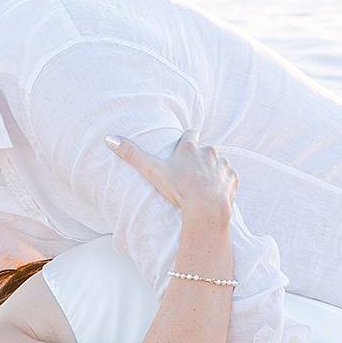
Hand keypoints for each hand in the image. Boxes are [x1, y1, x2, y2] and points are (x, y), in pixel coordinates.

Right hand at [107, 130, 238, 224]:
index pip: (190, 134)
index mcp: (190, 148)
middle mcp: (209, 152)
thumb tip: (109, 138)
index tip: (182, 149)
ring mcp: (223, 165)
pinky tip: (215, 194)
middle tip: (190, 176)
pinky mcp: (233, 179)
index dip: (187, 140)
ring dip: (212, 172)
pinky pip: (229, 178)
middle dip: (199, 160)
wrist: (207, 208)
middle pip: (205, 151)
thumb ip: (132, 155)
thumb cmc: (179, 189)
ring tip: (203, 187)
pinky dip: (224, 184)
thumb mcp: (152, 171)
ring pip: (218, 164)